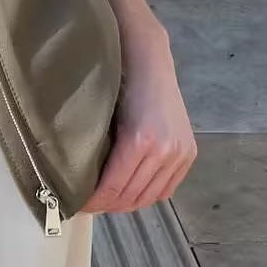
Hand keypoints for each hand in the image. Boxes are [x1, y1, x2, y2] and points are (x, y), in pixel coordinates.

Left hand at [80, 29, 196, 213]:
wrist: (149, 60)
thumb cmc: (117, 82)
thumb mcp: (102, 115)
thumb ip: (98, 149)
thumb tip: (80, 181)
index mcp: (139, 140)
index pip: (114, 187)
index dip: (94, 202)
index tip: (77, 204)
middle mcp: (164, 150)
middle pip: (132, 196)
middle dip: (109, 205)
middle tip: (89, 205)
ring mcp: (180, 152)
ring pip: (151, 196)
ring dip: (128, 203)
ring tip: (108, 200)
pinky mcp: (189, 153)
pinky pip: (167, 188)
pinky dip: (148, 194)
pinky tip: (131, 191)